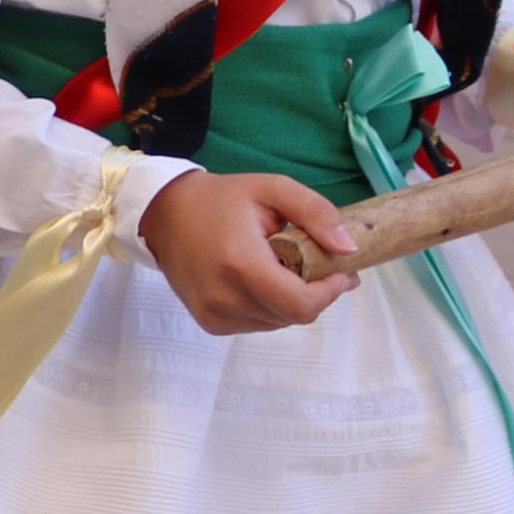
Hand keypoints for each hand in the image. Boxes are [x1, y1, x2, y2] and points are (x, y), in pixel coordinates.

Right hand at [137, 168, 360, 334]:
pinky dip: (269, 307)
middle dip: (315, 294)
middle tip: (317, 266)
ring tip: (282, 268)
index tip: (340, 271)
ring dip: (291, 301)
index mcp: (241, 264)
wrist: (163, 214)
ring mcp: (214, 314)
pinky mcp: (210, 322)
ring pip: (278, 323)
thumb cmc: (220, 199)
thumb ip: (316, 213)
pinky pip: (258, 324)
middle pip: (293, 316)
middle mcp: (225, 297)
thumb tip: (349, 249)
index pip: (301, 305)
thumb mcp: (272, 189)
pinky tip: (260, 280)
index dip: (330, 292)